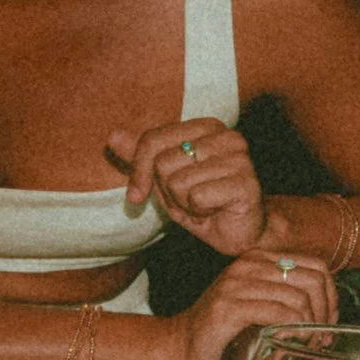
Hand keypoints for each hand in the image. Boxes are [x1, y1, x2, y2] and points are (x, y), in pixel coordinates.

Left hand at [107, 119, 265, 255]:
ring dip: (183, 203)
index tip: (137, 194)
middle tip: (188, 198)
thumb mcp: (164, 178)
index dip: (138, 171)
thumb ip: (142, 156)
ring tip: (202, 205)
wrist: (239, 232)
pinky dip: (199, 212)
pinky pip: (197, 197)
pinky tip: (214, 211)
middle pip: (163, 162)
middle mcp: (228, 137)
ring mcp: (241, 160)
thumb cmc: (201, 201)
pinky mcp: (246, 184)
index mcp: (208, 127)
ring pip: (178, 181)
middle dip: (167, 190)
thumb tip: (113, 136)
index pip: (153, 139)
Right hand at [167, 249, 337, 359]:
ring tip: (310, 343)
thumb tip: (331, 311)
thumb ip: (290, 299)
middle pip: (313, 280)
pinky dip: (294, 329)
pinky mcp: (229, 306)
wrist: (180, 347)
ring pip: (298, 297)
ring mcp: (237, 283)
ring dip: (311, 325)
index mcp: (260, 259)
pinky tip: (294, 342)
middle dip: (326, 311)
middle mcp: (248, 265)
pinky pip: (278, 312)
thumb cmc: (227, 332)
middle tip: (323, 337)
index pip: (316, 266)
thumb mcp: (263, 306)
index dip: (331, 295)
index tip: (330, 321)